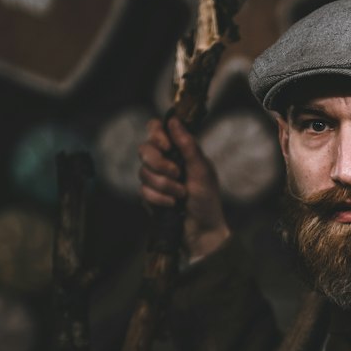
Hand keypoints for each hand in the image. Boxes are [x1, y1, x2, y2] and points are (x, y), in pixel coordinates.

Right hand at [137, 115, 229, 260]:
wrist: (202, 231)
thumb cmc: (207, 200)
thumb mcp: (202, 170)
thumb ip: (188, 145)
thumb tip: (174, 120)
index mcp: (178, 150)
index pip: (155, 129)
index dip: (156, 134)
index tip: (166, 145)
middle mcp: (164, 161)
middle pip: (144, 149)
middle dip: (160, 163)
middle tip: (177, 174)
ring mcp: (155, 179)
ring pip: (143, 172)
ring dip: (165, 185)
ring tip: (181, 195)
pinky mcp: (149, 196)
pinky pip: (143, 191)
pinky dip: (160, 199)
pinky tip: (173, 205)